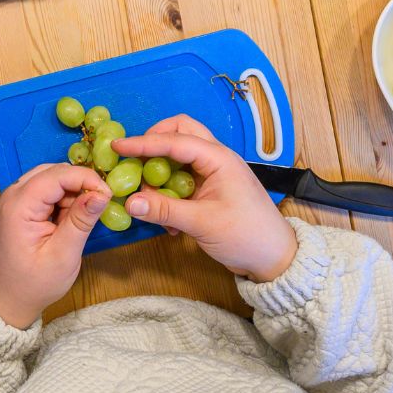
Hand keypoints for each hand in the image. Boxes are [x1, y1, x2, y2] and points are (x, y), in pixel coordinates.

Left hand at [0, 163, 110, 328]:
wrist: (9, 297)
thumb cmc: (35, 282)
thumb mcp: (63, 255)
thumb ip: (81, 221)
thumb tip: (101, 194)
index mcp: (19, 206)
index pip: (57, 175)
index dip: (86, 179)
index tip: (108, 195)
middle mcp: (13, 194)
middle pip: (54, 172)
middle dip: (79, 186)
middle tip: (95, 210)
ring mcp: (14, 196)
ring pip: (52, 177)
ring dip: (71, 193)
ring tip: (76, 222)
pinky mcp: (20, 202)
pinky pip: (46, 187)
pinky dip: (62, 199)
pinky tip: (66, 220)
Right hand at [113, 115, 297, 282]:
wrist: (275, 260)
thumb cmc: (247, 236)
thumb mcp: (202, 224)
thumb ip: (165, 211)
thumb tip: (130, 202)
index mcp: (219, 159)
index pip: (175, 141)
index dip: (144, 143)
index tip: (117, 146)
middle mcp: (216, 158)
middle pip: (181, 132)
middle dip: (155, 142)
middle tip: (134, 160)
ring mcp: (214, 173)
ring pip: (180, 155)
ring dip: (160, 170)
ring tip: (149, 197)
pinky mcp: (211, 188)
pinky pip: (182, 178)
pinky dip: (169, 190)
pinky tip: (166, 219)